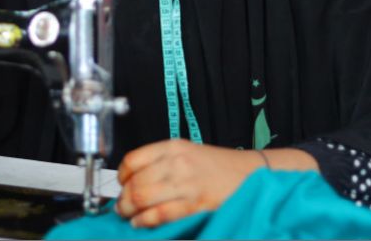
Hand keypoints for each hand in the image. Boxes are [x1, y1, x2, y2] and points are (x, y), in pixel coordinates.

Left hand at [116, 140, 263, 227]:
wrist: (251, 173)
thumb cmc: (218, 165)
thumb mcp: (187, 152)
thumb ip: (162, 162)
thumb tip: (134, 179)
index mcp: (173, 147)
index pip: (133, 159)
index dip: (121, 176)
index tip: (120, 184)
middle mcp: (177, 162)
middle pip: (135, 182)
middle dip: (122, 198)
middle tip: (121, 206)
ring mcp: (186, 184)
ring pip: (143, 197)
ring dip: (129, 210)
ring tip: (128, 215)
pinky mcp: (195, 204)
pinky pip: (160, 214)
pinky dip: (145, 221)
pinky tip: (140, 222)